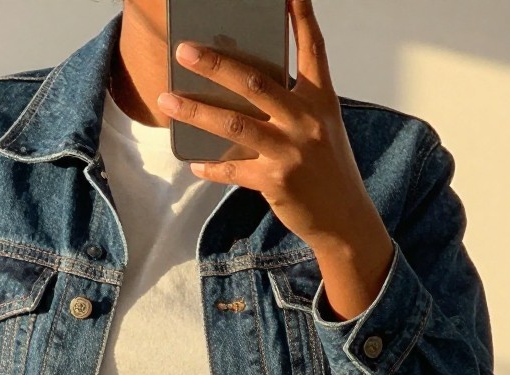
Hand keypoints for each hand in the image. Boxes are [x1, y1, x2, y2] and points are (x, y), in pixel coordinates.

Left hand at [157, 0, 388, 256]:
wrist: (343, 218)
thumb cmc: (327, 168)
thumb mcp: (321, 127)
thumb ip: (290, 105)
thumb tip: (242, 87)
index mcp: (320, 100)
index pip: (312, 48)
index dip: (300, 15)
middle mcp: (307, 120)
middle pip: (254, 82)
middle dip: (215, 64)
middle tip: (184, 50)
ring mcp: (291, 151)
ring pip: (234, 124)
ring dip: (195, 112)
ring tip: (166, 100)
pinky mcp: (276, 182)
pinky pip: (233, 170)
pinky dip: (211, 166)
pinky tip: (194, 160)